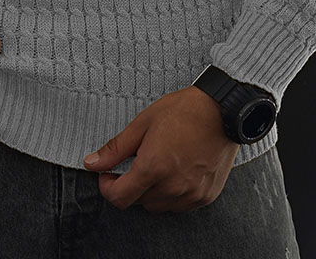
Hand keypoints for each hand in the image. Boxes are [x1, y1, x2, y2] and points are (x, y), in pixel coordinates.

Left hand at [83, 86, 238, 212]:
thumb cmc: (184, 110)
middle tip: (139, 159)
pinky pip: (180, 205)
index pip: (119, 198)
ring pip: (158, 205)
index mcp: (153, 168)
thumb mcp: (144, 122)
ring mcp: (191, 195)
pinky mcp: (205, 197)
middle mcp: (172, 187)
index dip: (108, 188)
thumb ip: (116, 148)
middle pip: (138, 202)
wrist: (224, 110)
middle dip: (131, 184)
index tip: (108, 175)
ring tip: (160, 162)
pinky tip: (177, 170)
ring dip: (152, 190)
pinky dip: (173, 193)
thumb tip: (92, 163)